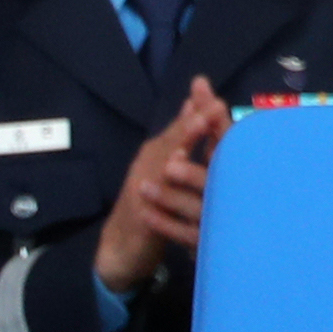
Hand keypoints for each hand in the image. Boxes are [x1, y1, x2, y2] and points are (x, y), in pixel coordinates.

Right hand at [95, 77, 231, 292]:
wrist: (121, 247)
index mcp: (161, 152)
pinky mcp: (144, 213)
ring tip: (199, 122)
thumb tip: (197, 108)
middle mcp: (151, 163)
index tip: (207, 84)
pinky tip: (174, 169)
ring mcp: (145, 186)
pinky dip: (166, 183)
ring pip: (165, 159)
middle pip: (174, 136)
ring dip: (182, 140)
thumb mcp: (167, 170)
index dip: (196, 107)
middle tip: (212, 100)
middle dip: (193, 118)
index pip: (181, 126)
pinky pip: (157, 195)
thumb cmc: (151, 203)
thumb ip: (180, 140)